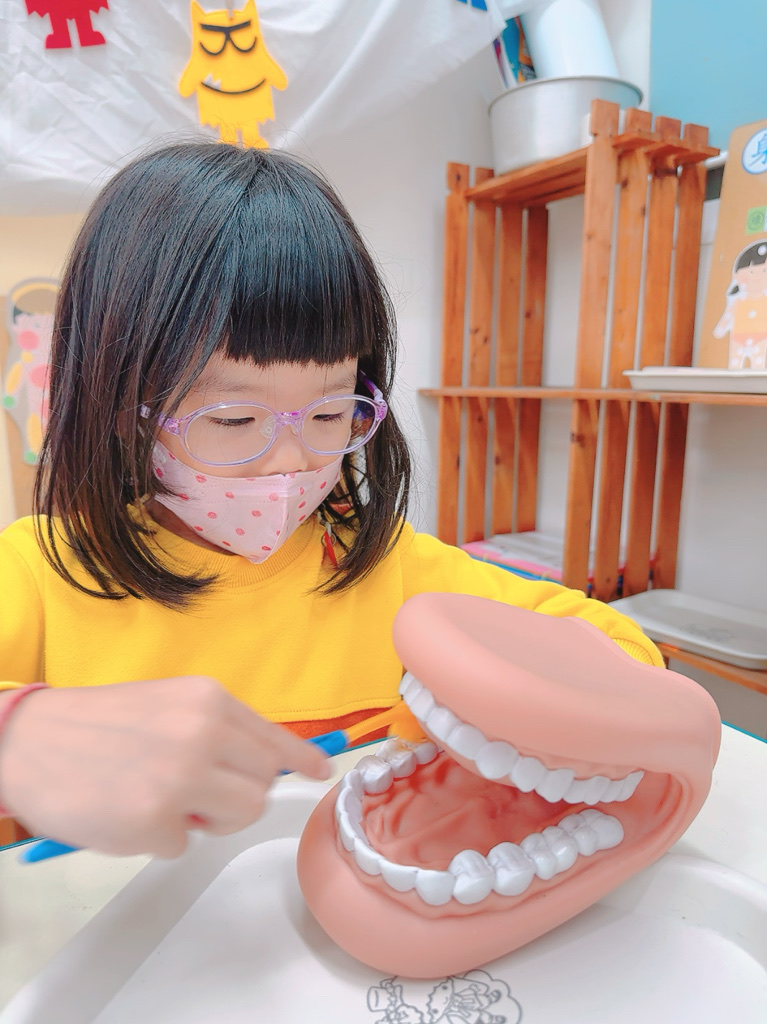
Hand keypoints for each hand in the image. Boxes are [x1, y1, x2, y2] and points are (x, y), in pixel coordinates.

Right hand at [0, 677, 329, 856]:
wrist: (29, 739)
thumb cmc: (96, 724)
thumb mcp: (168, 705)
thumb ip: (215, 730)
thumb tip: (262, 763)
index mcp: (208, 700)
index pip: (273, 738)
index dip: (301, 760)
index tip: (320, 773)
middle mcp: (203, 733)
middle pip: (262, 786)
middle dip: (236, 797)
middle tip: (196, 792)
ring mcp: (181, 777)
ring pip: (238, 817)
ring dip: (205, 819)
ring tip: (160, 799)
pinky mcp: (154, 820)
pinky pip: (182, 845)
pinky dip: (156, 838)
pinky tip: (125, 811)